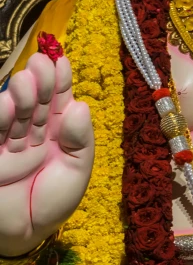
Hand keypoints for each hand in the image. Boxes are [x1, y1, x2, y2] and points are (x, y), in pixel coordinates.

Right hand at [0, 53, 93, 255]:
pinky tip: (8, 103)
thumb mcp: (77, 172)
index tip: (62, 61)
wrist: (24, 234)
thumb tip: (80, 106)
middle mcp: (34, 129)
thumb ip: (80, 141)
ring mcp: (10, 140)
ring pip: (15, 109)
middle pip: (38, 97)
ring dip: (21, 93)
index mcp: (58, 130)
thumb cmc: (52, 201)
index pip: (60, 99)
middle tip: (42, 63)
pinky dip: (1, 115)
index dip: (60, 79)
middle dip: (40, 78)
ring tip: (26, 82)